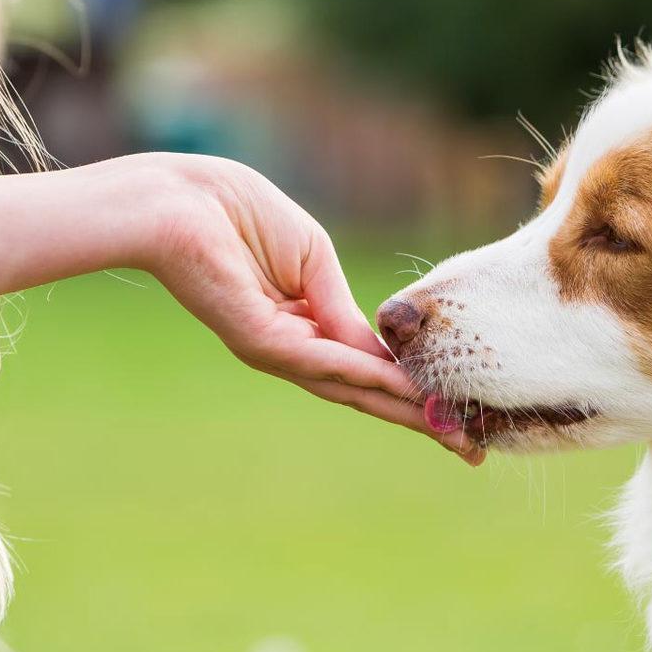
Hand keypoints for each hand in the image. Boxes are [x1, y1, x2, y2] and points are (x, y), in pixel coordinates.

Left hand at [152, 155, 483, 463]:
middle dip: (419, 419)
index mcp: (305, 327)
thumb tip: (381, 353)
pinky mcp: (261, 342)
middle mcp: (292, 349)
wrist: (181, 200)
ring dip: (405, 410)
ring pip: (351, 389)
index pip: (367, 369)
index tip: (457, 412)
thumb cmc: (240, 214)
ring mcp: (276, 351)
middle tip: (469, 451)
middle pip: (365, 394)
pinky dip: (368, 376)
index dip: (413, 390)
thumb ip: (344, 308)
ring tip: (452, 432)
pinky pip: (325, 363)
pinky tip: (405, 389)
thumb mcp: (314, 261)